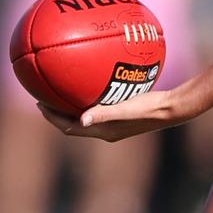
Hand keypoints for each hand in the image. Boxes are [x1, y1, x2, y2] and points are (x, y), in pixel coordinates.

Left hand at [36, 86, 195, 141]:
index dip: (52, 117)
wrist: (172, 108)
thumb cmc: (152, 107)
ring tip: (61, 90)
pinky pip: (98, 107)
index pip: (68, 127)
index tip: (39, 102)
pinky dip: (88, 99)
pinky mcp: (122, 114)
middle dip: (56, 111)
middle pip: (73, 122)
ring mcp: (114, 123)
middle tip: (44, 95)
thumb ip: (105, 113)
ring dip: (70, 106)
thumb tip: (81, 118)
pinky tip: (92, 81)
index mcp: (103, 131)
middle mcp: (105, 129)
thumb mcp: (127, 108)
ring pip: (85, 116)